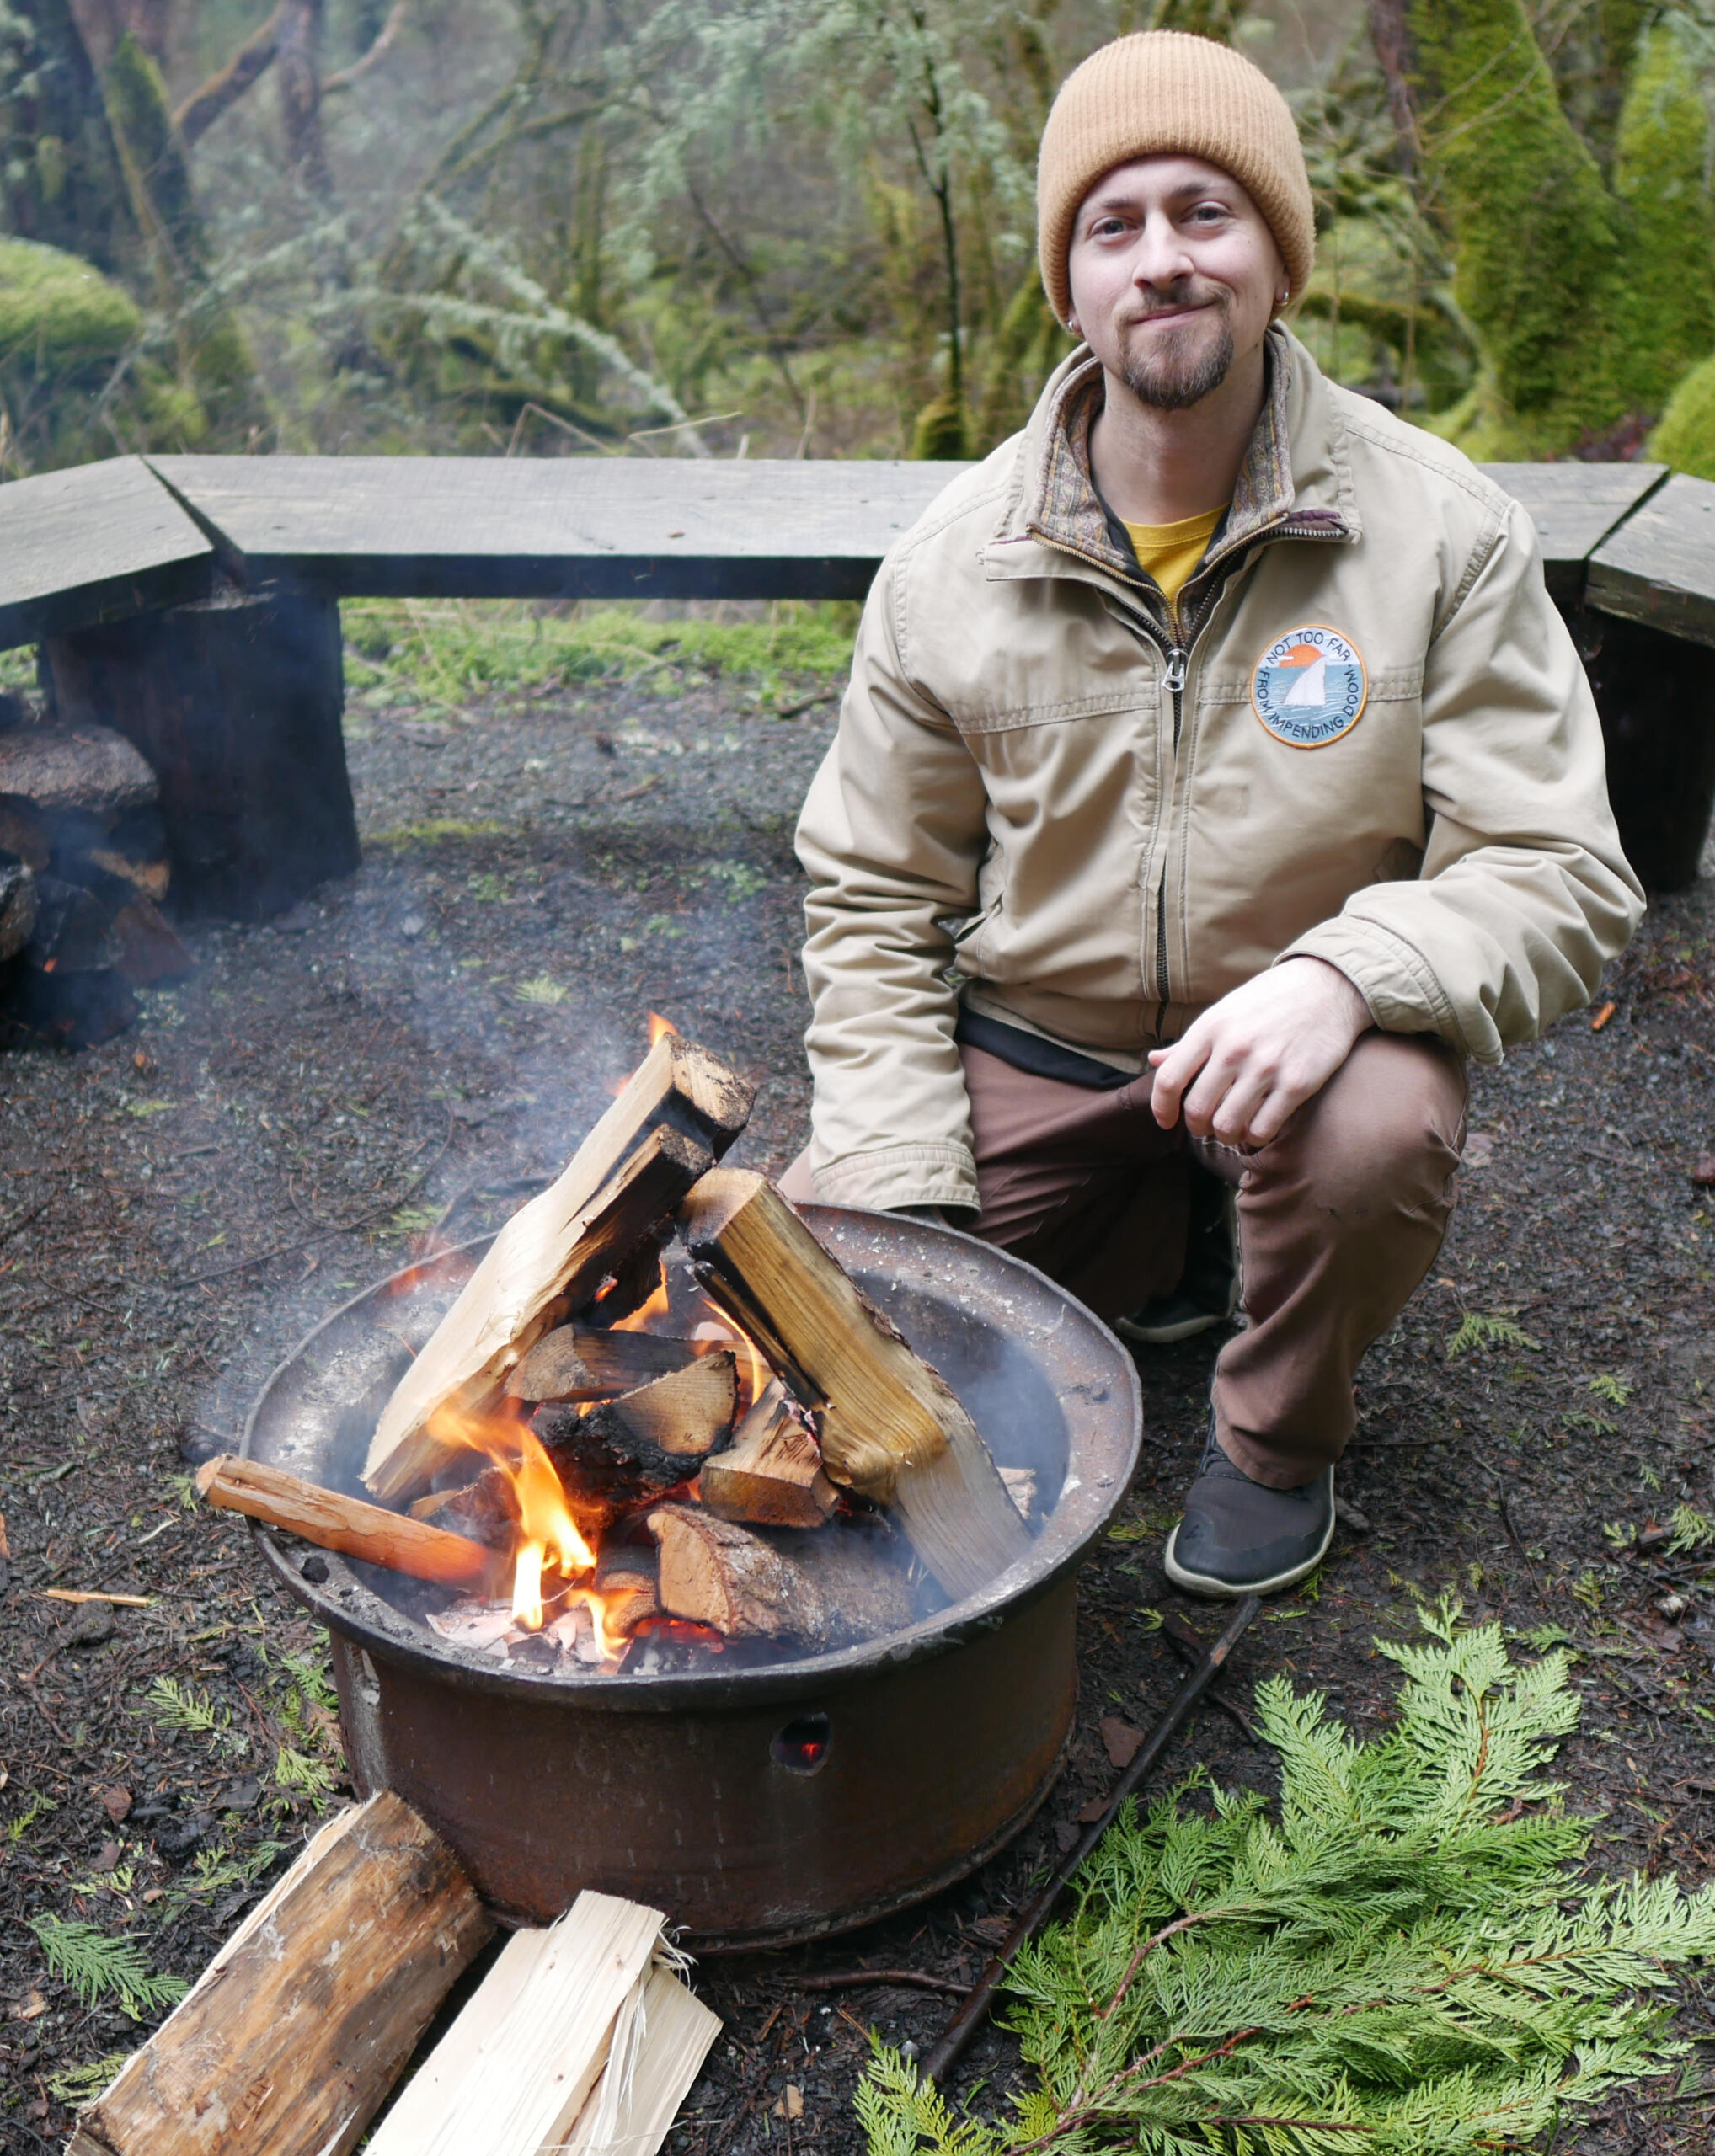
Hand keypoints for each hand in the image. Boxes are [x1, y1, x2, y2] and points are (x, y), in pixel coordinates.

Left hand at [1148, 958, 1370, 1147]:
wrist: (1327, 988)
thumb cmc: (1269, 1001)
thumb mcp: (1223, 1013)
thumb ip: (1188, 1043)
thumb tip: (1153, 1061)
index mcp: (1210, 1028)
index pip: (1169, 1079)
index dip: (1161, 1108)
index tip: (1166, 1121)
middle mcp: (1234, 1048)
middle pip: (1197, 1109)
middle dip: (1197, 1127)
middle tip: (1206, 1126)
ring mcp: (1266, 1067)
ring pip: (1228, 1125)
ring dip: (1225, 1136)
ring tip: (1232, 1129)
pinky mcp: (1297, 1083)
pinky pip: (1263, 1128)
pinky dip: (1254, 1137)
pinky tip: (1257, 1128)